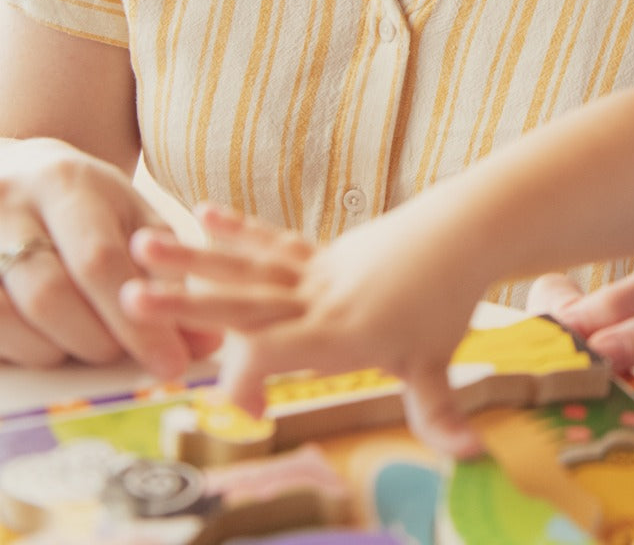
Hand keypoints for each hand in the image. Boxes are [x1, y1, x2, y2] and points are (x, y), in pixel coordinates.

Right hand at [0, 137, 217, 373]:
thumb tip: (207, 342)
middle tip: (125, 356)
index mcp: (66, 183)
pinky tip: (46, 342)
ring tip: (85, 345)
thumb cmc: (84, 203)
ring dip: (57, 349)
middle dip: (99, 340)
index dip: (138, 321)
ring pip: (9, 321)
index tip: (172, 363)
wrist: (10, 172)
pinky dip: (21, 350)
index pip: (101, 260)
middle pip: (51, 295)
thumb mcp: (130, 215)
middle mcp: (9, 204)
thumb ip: (169, 272)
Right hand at [121, 202, 484, 456]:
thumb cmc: (447, 302)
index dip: (245, 383)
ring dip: (193, 256)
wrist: (462, 234)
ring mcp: (315, 271)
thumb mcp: (437, 362)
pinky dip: (238, 231)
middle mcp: (315, 298)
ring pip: (245, 265)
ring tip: (143, 242)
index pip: (273, 353)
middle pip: (242, 302)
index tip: (246, 416)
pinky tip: (204, 212)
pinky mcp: (320, 253)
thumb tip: (474, 455)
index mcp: (339, 332)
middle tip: (127, 297)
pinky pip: (271, 243)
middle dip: (183, 304)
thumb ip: (438, 413)